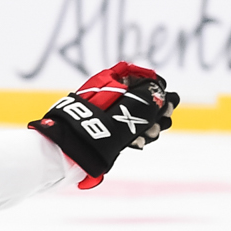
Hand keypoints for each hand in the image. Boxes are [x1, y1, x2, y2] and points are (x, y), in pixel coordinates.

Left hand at [28, 62, 178, 188]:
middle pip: (140, 97)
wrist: (64, 152)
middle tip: (162, 122)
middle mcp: (106, 95)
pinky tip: (140, 141)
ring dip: (148, 124)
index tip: (166, 104)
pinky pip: (124, 128)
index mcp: (109, 82)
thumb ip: (148, 101)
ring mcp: (104, 113)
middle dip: (155, 110)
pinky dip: (135, 133)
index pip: (140, 78)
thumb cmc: (92, 129)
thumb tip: (164, 94)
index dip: (156, 89)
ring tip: (151, 134)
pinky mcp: (102, 130)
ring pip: (134, 115)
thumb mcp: (126, 112)